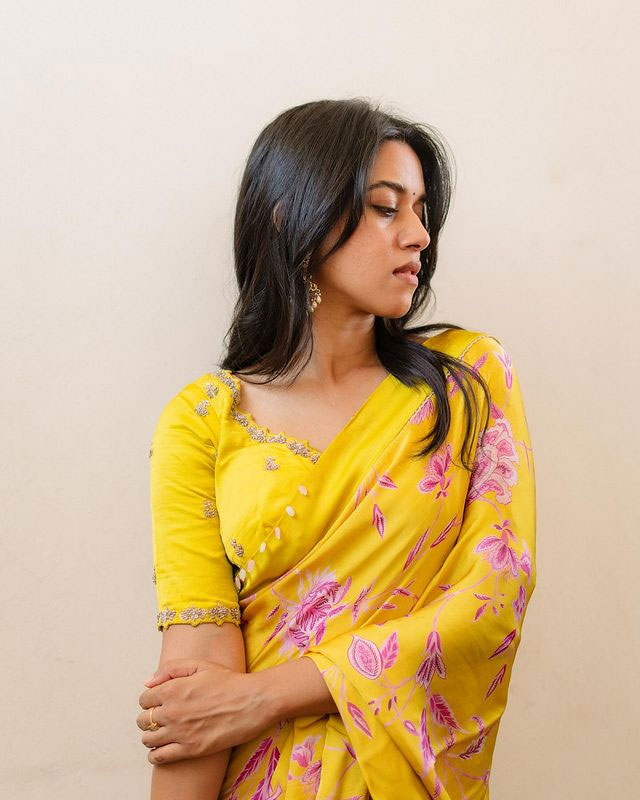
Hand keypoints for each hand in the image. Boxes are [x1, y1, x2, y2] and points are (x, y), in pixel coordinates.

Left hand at [137, 658, 270, 764]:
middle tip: (161, 717)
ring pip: (148, 739)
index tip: (159, 702)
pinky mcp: (190, 749)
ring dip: (151, 736)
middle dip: (149, 717)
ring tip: (163, 732)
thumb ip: (171, 669)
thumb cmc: (229, 681)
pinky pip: (159, 757)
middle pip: (143, 720)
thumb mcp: (200, 665)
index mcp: (173, 689)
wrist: (253, 701)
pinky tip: (163, 748)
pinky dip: (156, 754)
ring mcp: (180, 732)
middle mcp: (172, 712)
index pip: (144, 699)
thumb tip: (148, 683)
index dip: (150, 700)